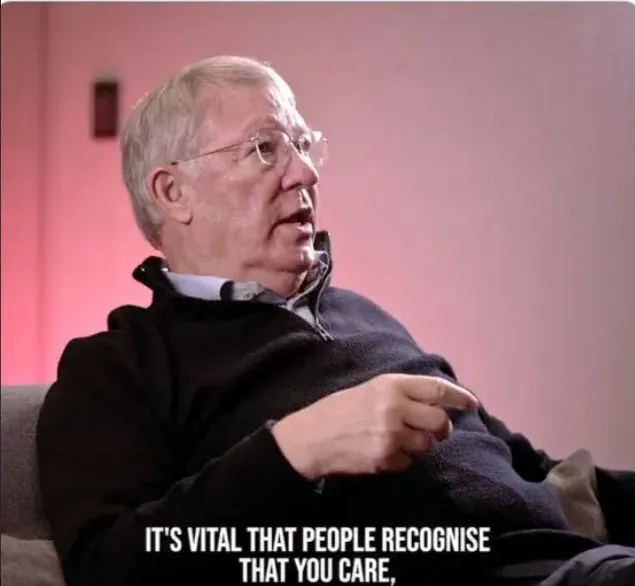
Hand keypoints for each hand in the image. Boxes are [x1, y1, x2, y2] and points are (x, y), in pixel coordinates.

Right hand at [271, 373, 478, 479]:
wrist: (311, 438)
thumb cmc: (339, 409)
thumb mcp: (370, 389)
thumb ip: (403, 393)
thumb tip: (438, 402)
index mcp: (391, 385)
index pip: (438, 390)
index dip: (460, 397)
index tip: (472, 404)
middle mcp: (395, 408)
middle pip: (440, 420)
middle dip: (441, 427)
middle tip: (435, 429)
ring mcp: (391, 436)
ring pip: (428, 444)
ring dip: (421, 444)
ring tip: (401, 440)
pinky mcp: (386, 459)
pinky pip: (410, 462)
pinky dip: (404, 459)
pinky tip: (386, 452)